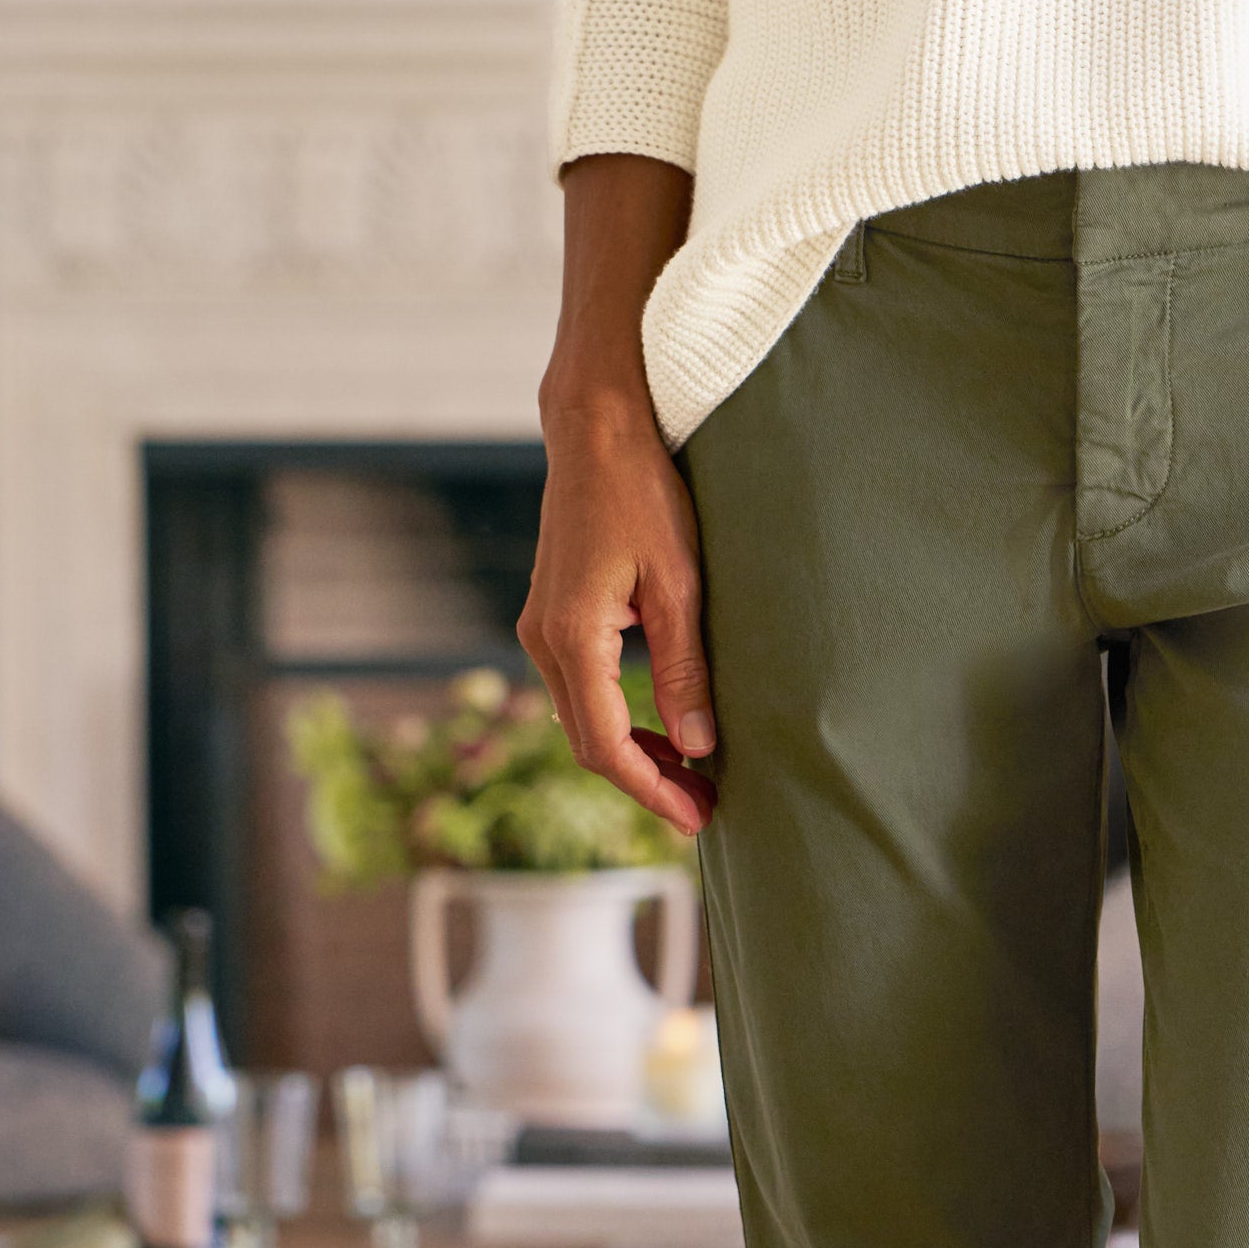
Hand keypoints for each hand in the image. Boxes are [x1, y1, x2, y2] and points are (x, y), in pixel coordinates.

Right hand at [519, 153, 713, 834]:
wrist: (596, 427)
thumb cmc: (643, 494)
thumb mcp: (680, 585)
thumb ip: (687, 670)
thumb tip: (700, 748)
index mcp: (572, 638)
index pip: (608, 746)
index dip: (653, 792)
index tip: (698, 820)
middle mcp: (544, 640)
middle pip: (590, 744)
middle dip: (648, 784)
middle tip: (706, 812)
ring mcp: (542, 629)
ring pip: (585, 721)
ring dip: (636, 757)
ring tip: (694, 782)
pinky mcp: (554, 617)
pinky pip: (584, 691)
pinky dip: (623, 722)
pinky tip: (668, 735)